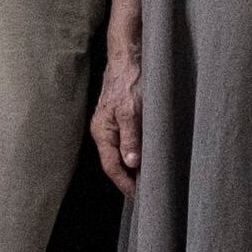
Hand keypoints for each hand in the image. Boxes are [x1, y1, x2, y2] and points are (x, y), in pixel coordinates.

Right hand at [94, 42, 143, 191]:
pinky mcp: (122, 117)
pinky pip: (128, 142)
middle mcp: (104, 131)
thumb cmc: (129, 80)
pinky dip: (137, 152)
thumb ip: (131, 137)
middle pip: (115, 162)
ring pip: (122, 152)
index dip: (125, 183)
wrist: (129, 55)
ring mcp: (112, 124)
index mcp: (102, 132)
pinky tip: (148, 156)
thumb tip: (132, 163)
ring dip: (134, 167)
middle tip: (146, 193)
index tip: (139, 196)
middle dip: (128, 179)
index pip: (111, 166)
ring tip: (148, 180)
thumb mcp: (132, 110)